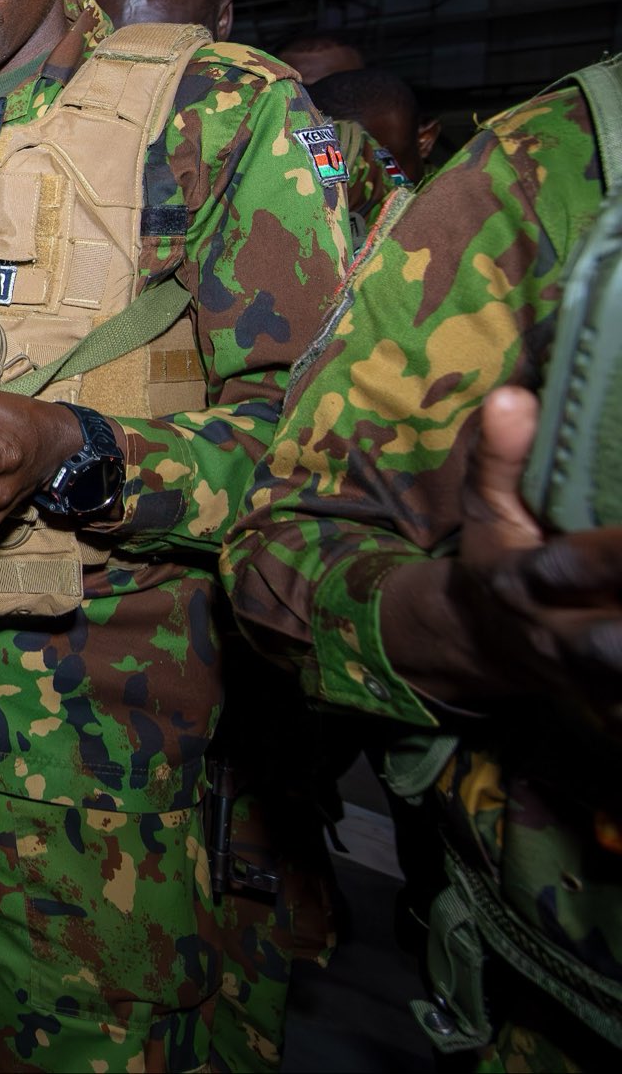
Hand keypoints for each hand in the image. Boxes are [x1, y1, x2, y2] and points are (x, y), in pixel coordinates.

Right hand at [455, 387, 621, 668]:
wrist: (489, 641)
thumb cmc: (501, 558)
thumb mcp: (487, 507)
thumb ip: (501, 456)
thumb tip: (515, 396)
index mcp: (524, 583)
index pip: (576, 565)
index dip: (612, 555)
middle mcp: (559, 636)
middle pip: (608, 645)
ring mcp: (591, 677)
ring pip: (620, 679)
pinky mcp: (612, 701)